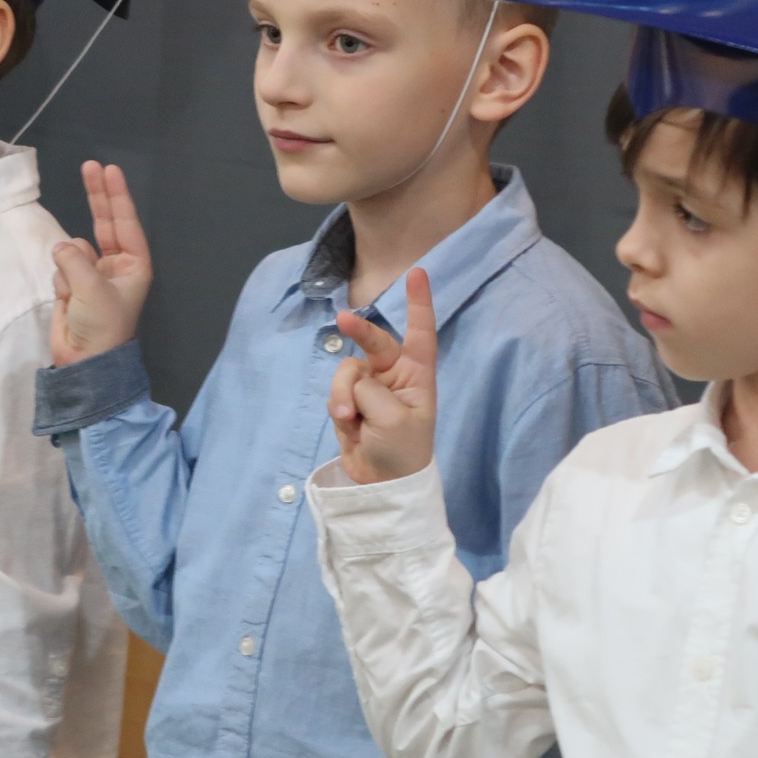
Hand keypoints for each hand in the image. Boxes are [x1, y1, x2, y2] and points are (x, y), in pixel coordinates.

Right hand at [49, 161, 152, 365]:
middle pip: (105, 222)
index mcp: (134, 265)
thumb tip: (62, 246)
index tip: (109, 169)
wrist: (83, 362)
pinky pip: (60, 266)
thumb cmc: (102, 325)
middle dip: (97, 196)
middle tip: (91, 165)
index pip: (125, 222)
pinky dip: (60, 279)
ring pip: (74, 248)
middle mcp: (115, 265)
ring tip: (75, 292)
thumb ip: (75, 260)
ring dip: (70, 263)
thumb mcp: (93, 289)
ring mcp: (92, 273)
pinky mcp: (71, 284)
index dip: (116, 195)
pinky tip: (67, 300)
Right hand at [327, 269, 437, 483]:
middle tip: (343, 319)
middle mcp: (396, 375)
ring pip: (347, 370)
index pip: (421, 332)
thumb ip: (370, 390)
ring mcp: (371, 388)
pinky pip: (336, 390)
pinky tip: (348, 426)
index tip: (418, 272)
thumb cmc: (401, 452)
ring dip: (343, 394)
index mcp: (418, 375)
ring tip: (351, 420)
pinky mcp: (351, 402)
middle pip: (374, 341)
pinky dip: (338, 407)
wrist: (381, 486)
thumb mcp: (392, 419)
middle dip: (358, 331)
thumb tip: (351, 385)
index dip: (419, 303)